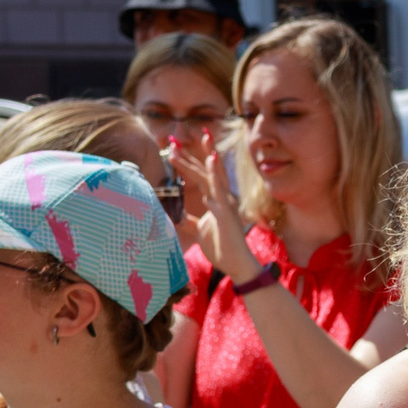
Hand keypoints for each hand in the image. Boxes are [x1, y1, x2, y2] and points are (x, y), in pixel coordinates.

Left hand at [168, 136, 257, 284]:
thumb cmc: (221, 248)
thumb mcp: (199, 230)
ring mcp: (226, 203)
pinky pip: (219, 189)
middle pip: (204, 171)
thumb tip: (175, 215)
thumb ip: (189, 220)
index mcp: (217, 200)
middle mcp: (223, 197)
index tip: (173, 150)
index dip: (188, 163)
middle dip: (188, 157)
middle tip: (172, 143)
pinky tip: (210, 159)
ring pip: (209, 176)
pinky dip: (215, 174)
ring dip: (194, 160)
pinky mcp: (227, 212)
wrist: (236, 265)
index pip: (201, 176)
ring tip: (179, 148)